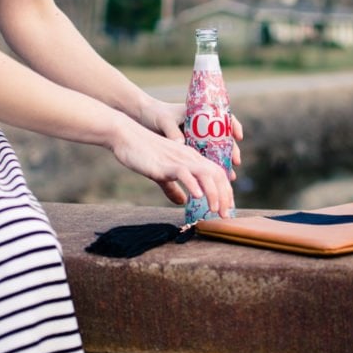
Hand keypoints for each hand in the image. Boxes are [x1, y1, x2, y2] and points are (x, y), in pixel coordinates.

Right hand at [109, 117, 234, 216]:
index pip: (217, 174)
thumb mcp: (161, 173)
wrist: (126, 137)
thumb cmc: (142, 153)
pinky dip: (193, 184)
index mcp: (192, 158)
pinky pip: (184, 173)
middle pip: (217, 175)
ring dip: (214, 193)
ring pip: (206, 174)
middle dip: (225, 196)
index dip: (225, 191)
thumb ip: (172, 187)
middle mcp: (190, 157)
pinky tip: (197, 197)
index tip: (227, 208)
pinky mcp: (166, 164)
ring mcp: (179, 159)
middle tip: (225, 215)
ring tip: (214, 209)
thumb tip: (182, 202)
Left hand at [139, 97, 244, 177]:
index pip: (224, 117)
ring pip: (215, 151)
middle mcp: (202, 126)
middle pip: (223, 138)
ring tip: (230, 176)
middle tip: (236, 163)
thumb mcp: (165, 121)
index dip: (234, 126)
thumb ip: (173, 132)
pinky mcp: (189, 148)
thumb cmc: (156, 115)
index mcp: (200, 113)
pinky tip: (214, 179)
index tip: (238, 136)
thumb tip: (181, 143)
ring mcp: (197, 138)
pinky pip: (204, 158)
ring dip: (223, 163)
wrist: (144, 118)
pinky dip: (210, 168)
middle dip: (231, 151)